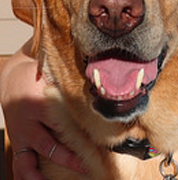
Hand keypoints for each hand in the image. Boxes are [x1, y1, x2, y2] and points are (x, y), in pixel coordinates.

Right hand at [0, 40, 85, 179]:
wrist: (12, 78)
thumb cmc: (39, 77)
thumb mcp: (53, 77)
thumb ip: (69, 87)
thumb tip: (96, 87)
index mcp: (40, 105)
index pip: (59, 122)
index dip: (76, 133)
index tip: (95, 140)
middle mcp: (29, 123)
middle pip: (48, 145)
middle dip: (68, 158)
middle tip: (87, 166)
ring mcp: (21, 136)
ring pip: (28, 162)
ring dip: (40, 177)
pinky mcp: (17, 142)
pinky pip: (18, 164)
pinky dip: (26, 177)